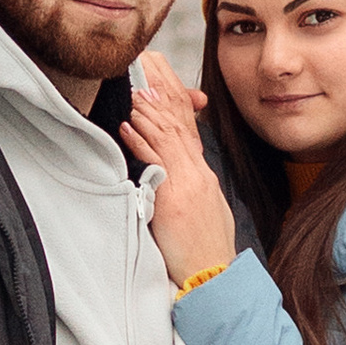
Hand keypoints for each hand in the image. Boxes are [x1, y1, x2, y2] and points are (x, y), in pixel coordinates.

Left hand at [120, 53, 240, 290]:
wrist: (217, 280)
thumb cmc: (204, 251)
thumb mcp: (202, 212)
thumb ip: (188, 187)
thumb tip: (170, 173)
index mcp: (202, 175)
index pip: (188, 125)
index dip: (173, 97)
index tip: (158, 76)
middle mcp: (198, 173)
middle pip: (179, 122)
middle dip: (161, 90)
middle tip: (143, 64)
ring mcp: (189, 184)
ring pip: (168, 136)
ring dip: (148, 108)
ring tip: (132, 86)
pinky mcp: (176, 201)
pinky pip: (158, 164)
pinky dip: (142, 141)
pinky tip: (128, 125)